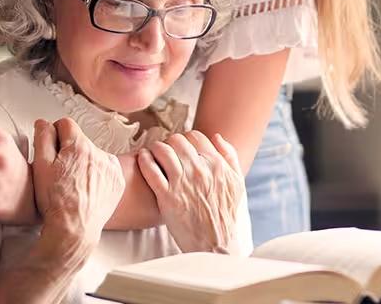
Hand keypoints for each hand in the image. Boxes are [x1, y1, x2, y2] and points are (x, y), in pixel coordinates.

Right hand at [32, 118, 124, 248]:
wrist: (74, 230)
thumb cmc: (55, 201)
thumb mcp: (40, 167)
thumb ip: (42, 138)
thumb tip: (44, 122)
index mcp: (79, 146)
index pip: (66, 124)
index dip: (55, 135)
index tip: (53, 150)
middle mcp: (99, 152)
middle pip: (80, 140)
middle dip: (70, 150)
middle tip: (61, 172)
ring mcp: (111, 166)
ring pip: (94, 154)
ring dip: (85, 162)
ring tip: (75, 183)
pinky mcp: (118, 180)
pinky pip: (106, 168)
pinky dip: (98, 174)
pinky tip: (88, 189)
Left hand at [137, 130, 244, 253]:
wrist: (215, 245)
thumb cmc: (226, 215)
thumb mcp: (237, 183)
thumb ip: (229, 156)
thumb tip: (217, 136)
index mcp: (216, 165)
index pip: (195, 136)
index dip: (186, 138)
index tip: (181, 146)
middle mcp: (198, 170)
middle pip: (177, 140)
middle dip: (170, 142)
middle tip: (166, 150)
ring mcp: (181, 182)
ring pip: (163, 150)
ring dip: (155, 148)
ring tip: (152, 152)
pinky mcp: (166, 197)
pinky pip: (150, 169)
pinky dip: (144, 159)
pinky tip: (143, 157)